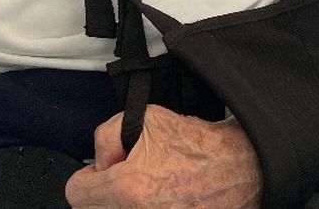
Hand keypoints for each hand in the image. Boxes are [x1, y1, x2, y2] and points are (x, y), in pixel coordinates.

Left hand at [65, 106, 260, 208]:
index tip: (101, 172)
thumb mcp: (147, 118)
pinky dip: (140, 208)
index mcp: (128, 187)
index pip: (77, 194)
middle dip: (101, 193)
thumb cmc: (199, 146)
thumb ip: (108, 135)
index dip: (87, 177)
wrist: (241, 168)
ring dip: (118, 204)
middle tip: (121, 179)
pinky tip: (158, 199)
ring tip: (141, 189)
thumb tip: (101, 161)